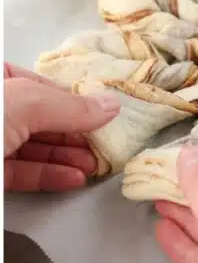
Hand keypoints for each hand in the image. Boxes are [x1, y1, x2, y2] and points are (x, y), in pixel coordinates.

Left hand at [4, 63, 119, 191]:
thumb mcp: (23, 104)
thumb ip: (68, 107)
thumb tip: (110, 105)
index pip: (38, 84)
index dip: (72, 101)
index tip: (101, 116)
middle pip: (39, 119)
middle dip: (74, 135)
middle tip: (102, 146)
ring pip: (33, 148)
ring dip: (67, 158)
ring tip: (94, 166)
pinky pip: (22, 173)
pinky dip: (49, 177)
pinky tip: (73, 179)